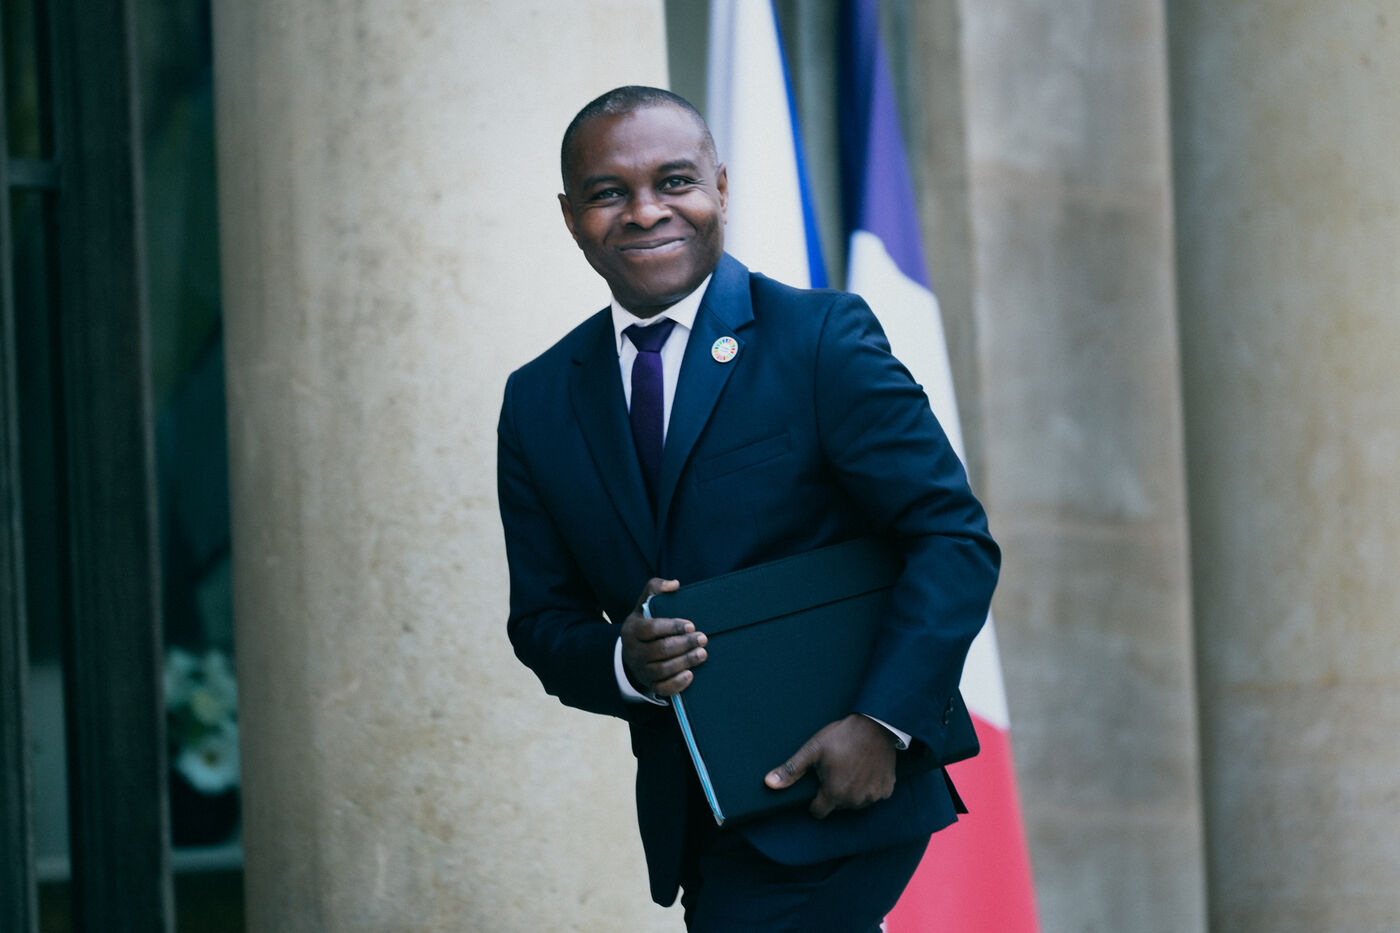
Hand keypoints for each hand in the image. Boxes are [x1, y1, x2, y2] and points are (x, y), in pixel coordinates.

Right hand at [620, 578, 707, 696]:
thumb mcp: (643, 604)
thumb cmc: (644, 623)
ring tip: (702, 653)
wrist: (632, 651)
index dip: (672, 627)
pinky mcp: (649, 684)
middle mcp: (633, 652)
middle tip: (704, 638)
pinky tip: (690, 675)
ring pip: (663, 669)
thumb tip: (675, 584)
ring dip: (685, 662)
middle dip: (684, 644)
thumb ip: (655, 588)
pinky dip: (677, 683)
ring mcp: (641, 670)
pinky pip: (662, 688)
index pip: (651, 629)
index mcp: (632, 630)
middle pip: (660, 650)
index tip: (692, 626)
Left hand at [765, 714, 897, 818]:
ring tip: (852, 767)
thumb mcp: (812, 750)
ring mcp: (873, 796)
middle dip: (834, 793)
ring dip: (853, 791)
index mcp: (834, 794)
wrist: (876, 724)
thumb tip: (769, 784)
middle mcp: (854, 801)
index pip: (818, 811)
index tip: (819, 783)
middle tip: (836, 769)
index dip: (815, 800)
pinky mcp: (887, 789)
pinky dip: (870, 786)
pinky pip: (874, 794)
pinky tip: (867, 768)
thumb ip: (791, 770)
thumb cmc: (841, 736)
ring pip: (856, 802)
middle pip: (838, 806)